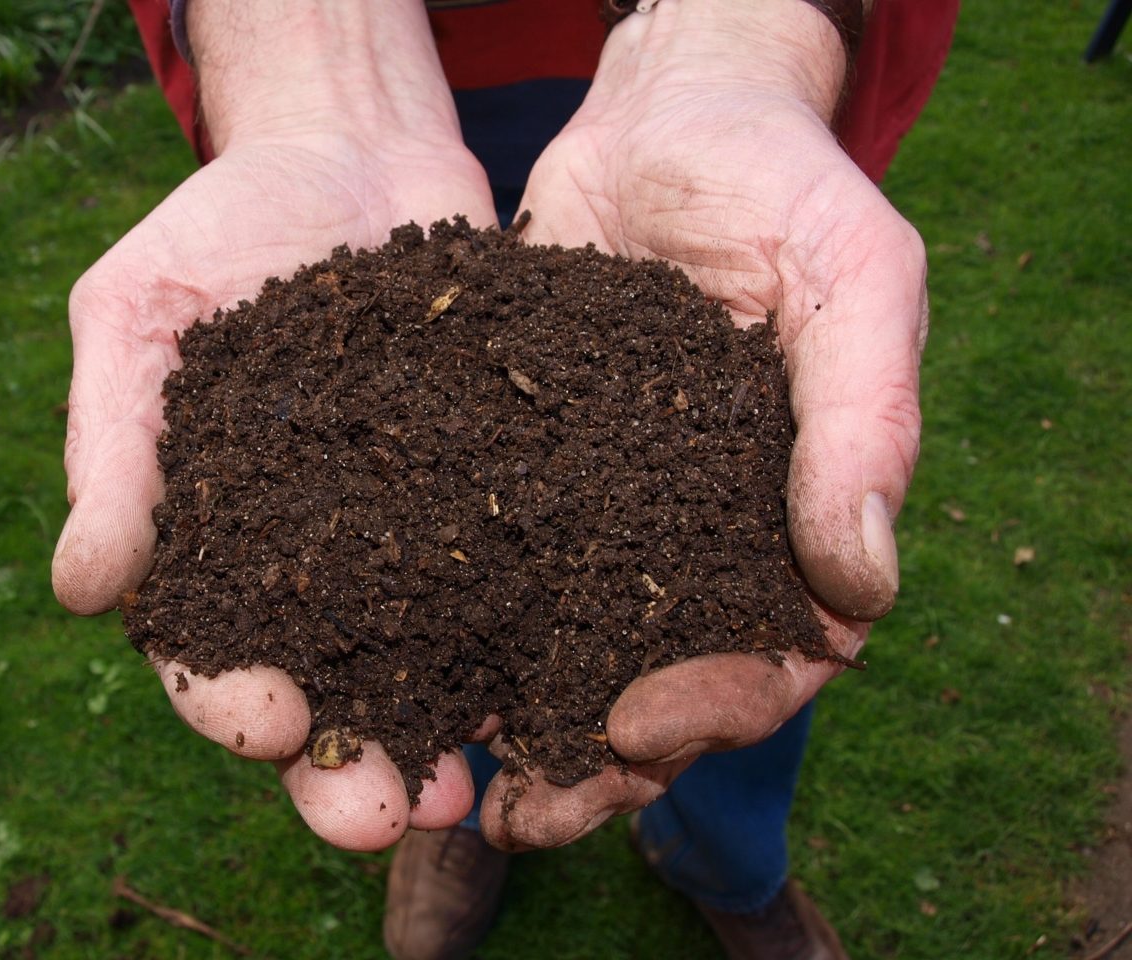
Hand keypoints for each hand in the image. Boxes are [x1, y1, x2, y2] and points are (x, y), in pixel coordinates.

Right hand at [51, 0, 498, 850]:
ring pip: (428, 665)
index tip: (268, 724)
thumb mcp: (137, 315)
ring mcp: (411, 536)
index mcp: (212, 544)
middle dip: (349, 766)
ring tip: (478, 788)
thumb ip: (114, 448)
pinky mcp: (495, 494)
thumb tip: (81, 591)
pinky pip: (516, 579)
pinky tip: (565, 681)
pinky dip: (534, 639)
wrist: (348, 148)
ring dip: (448, 735)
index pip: (208, 652)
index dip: (231, 702)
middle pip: (327, 692)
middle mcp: (315, 564)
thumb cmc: (218, 229)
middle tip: (386, 814)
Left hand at [479, 0, 925, 850]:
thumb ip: (866, 420)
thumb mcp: (851, 277)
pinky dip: (447, 625)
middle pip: (656, 684)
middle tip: (522, 815)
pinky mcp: (519, 472)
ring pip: (563, 648)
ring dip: (512, 723)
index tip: (635, 728)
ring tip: (446, 782)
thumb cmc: (781, 183)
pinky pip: (486, 566)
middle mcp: (694, 535)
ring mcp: (604, 511)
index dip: (715, 708)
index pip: (774, 655)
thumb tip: (862, 586)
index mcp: (790, 518)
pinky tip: (392, 667)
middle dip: (596, 760)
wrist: (663, 116)